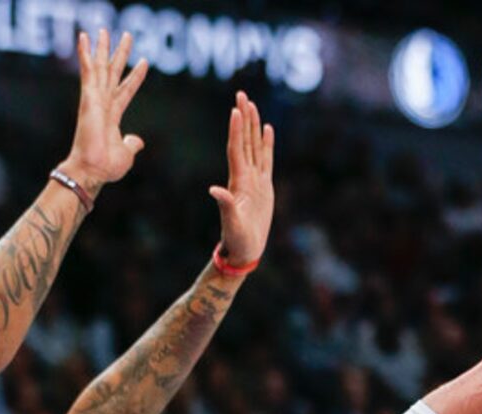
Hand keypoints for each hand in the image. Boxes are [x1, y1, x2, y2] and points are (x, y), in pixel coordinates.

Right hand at [63, 30, 148, 191]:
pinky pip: (87, 71)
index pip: (126, 90)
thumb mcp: (126, 153)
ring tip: (103, 30)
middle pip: (113, 73)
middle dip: (120, 54)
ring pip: (100, 67)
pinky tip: (84, 37)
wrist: (93, 170)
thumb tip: (139, 141)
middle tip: (127, 35)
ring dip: (101, 48)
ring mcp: (95, 100)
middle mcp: (103, 105)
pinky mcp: (88, 97)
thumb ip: (132, 144)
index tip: (144, 62)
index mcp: (112, 116)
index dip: (136, 77)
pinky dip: (85, 54)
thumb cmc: (106, 167)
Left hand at [210, 92, 274, 266]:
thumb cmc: (237, 240)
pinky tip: (267, 129)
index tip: (235, 109)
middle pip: (244, 141)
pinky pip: (266, 159)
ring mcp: (255, 180)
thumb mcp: (231, 223)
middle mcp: (245, 177)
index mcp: (238, 182)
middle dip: (243, 118)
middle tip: (241, 94)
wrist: (244, 251)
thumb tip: (214, 190)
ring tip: (252, 104)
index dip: (236, 130)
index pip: (237, 149)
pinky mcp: (264, 186)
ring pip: (254, 146)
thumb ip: (225, 205)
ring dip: (253, 125)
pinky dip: (266, 143)